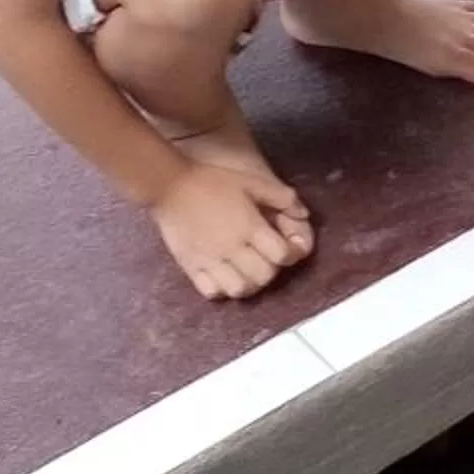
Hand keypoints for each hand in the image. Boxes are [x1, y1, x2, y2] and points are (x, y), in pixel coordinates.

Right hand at [149, 161, 313, 300]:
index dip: (290, 254)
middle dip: (272, 270)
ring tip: (247, 271)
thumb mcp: (252, 181)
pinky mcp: (191, 266)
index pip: (281, 255)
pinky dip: (223, 289)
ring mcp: (210, 260)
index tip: (286, 248)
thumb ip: (282, 197)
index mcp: (250, 226)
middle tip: (266, 259)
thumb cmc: (212, 181)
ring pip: (240, 290)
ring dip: (250, 284)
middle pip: (264, 276)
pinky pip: (212, 292)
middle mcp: (232, 247)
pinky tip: (224, 276)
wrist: (169, 185)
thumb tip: (304, 213)